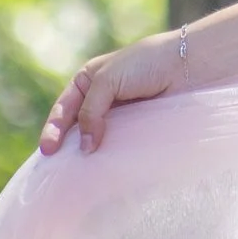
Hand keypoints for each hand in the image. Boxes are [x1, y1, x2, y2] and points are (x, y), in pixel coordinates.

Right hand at [37, 28, 187, 155]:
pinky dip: (108, 157)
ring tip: (75, 175)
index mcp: (88, 80)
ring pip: (96, 139)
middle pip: (76, 127)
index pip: (63, 109)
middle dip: (65, 146)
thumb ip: (90, 111)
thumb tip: (85, 147)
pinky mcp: (137, 130)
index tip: (48, 150)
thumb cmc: (146, 64)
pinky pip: (117, 146)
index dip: (53, 129)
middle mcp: (101, 99)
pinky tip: (102, 170)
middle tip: (55, 168)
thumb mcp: (108, 79)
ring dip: (86, 155)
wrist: (189, 66)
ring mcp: (119, 116)